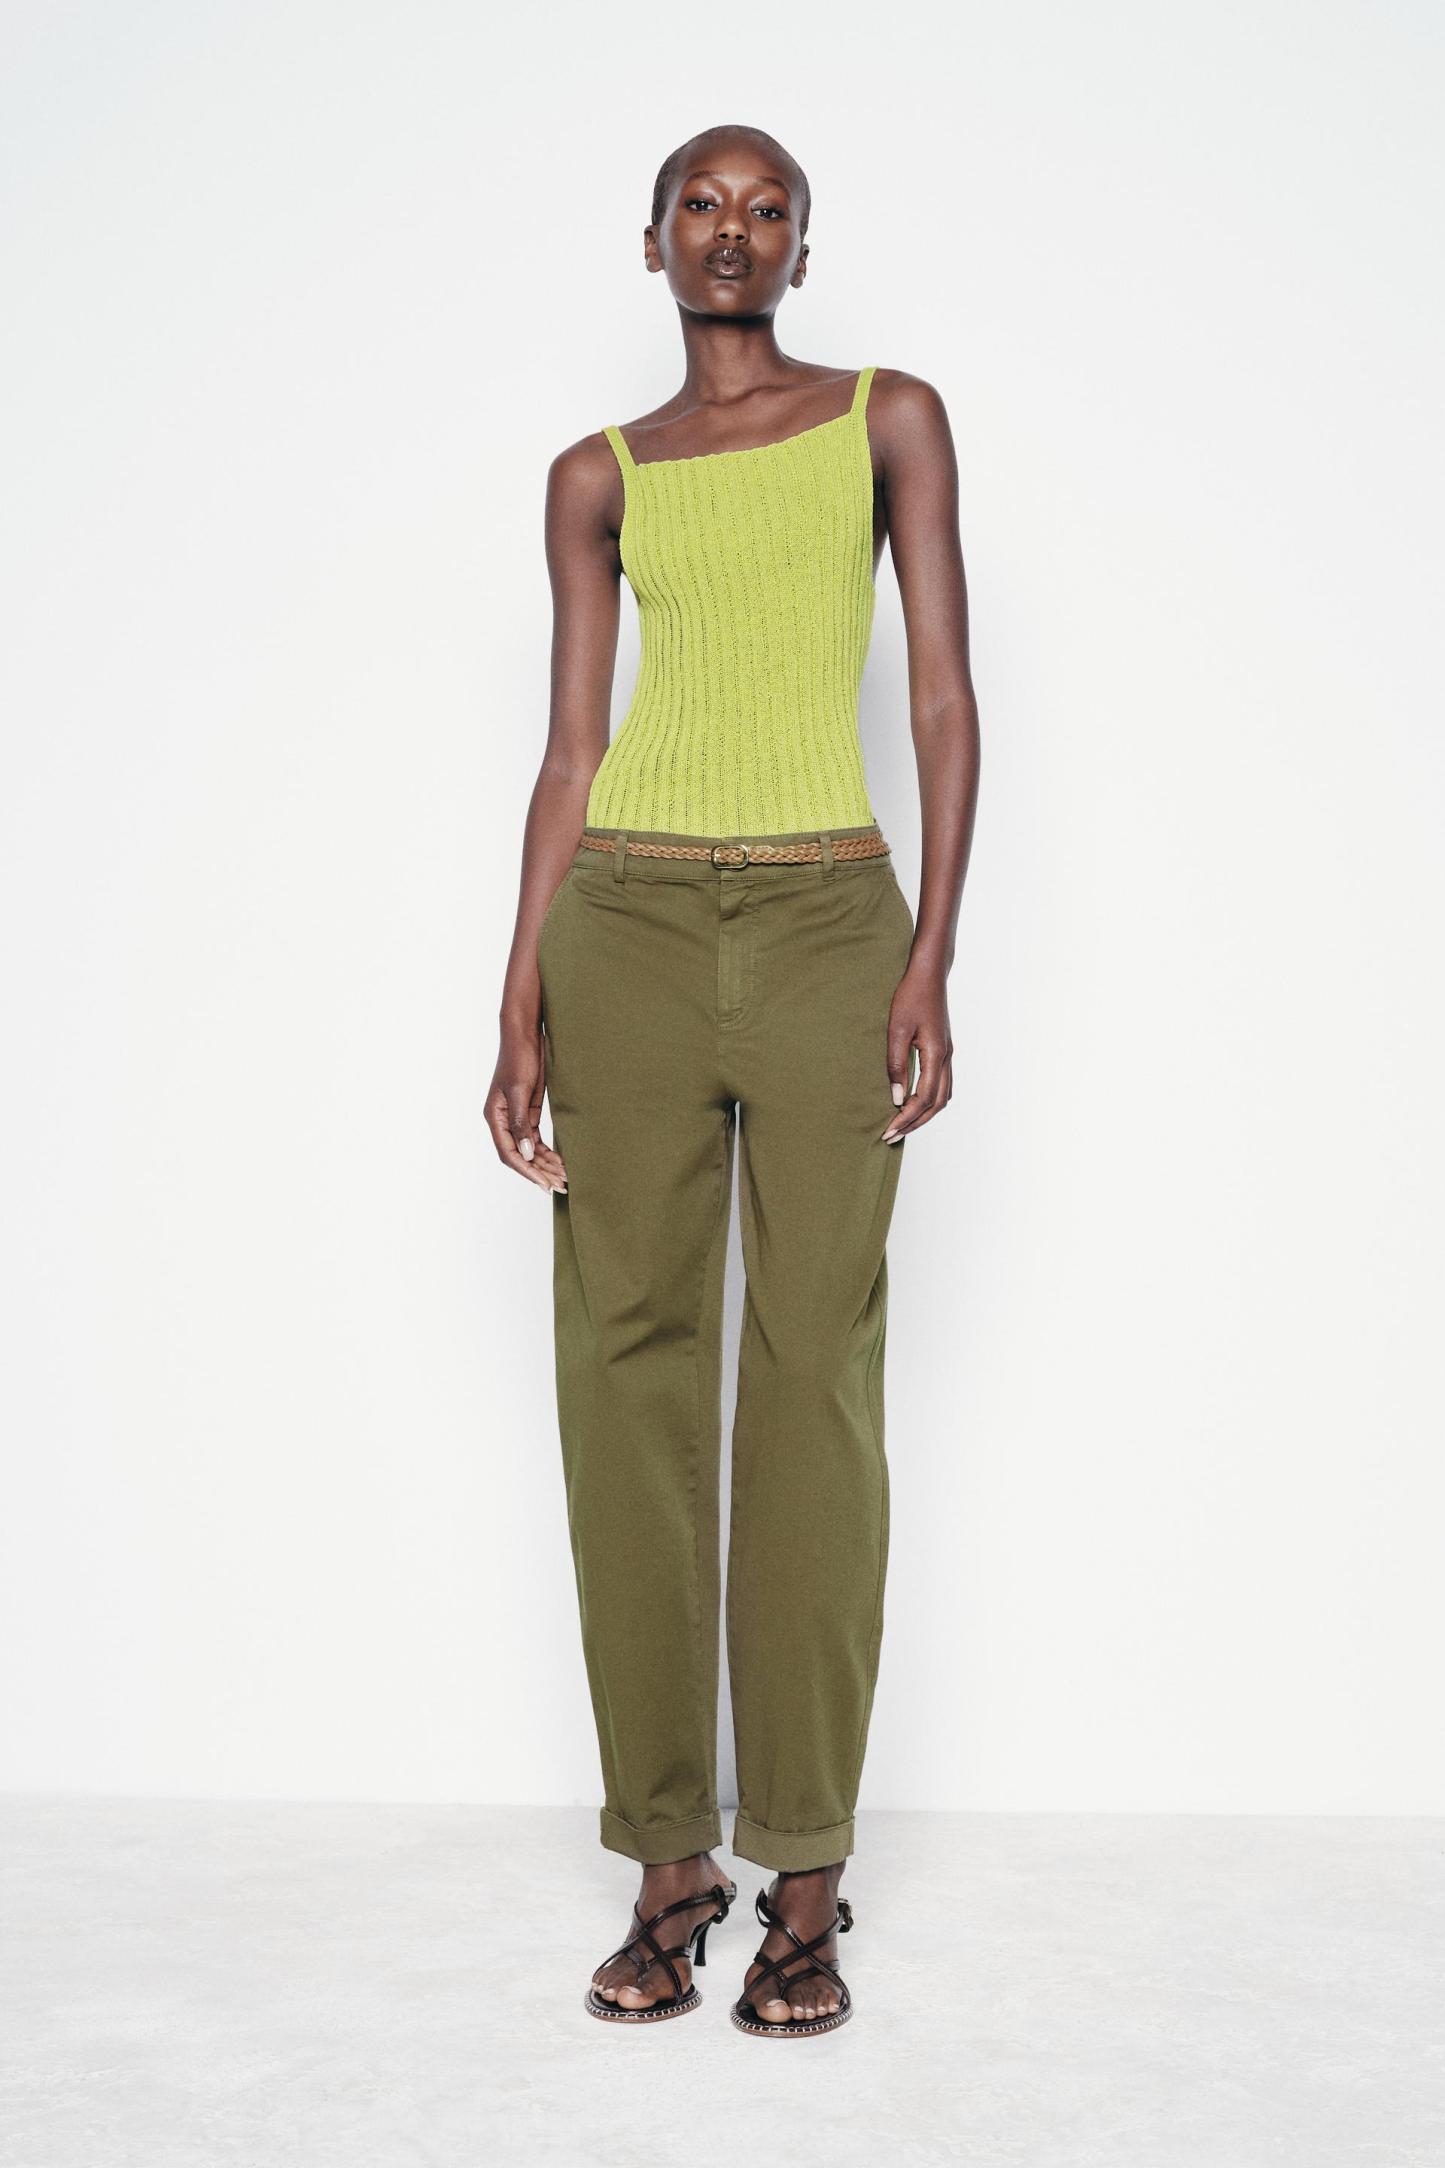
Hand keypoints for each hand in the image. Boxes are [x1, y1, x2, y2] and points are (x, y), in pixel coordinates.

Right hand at [486, 1018, 568, 1192]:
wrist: (525, 1035)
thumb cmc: (518, 1058)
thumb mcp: (520, 1090)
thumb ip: (520, 1122)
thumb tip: (525, 1153)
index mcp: (494, 1117)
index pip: (509, 1153)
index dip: (527, 1171)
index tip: (545, 1184)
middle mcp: (503, 1121)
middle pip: (520, 1155)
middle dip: (540, 1172)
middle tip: (561, 1186)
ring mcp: (516, 1118)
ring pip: (529, 1150)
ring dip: (545, 1164)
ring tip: (564, 1177)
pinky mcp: (528, 1112)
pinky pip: (536, 1139)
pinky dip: (547, 1151)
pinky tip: (560, 1161)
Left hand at [881, 961, 952, 1141]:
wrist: (929, 975)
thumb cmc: (910, 997)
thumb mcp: (896, 1030)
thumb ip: (896, 1065)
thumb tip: (895, 1098)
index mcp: (936, 1054)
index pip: (923, 1098)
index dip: (906, 1117)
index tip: (888, 1130)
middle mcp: (946, 1058)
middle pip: (936, 1104)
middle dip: (914, 1122)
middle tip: (892, 1136)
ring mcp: (947, 1054)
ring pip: (942, 1096)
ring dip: (924, 1114)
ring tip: (902, 1124)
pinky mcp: (943, 1050)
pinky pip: (942, 1084)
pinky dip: (929, 1101)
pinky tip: (913, 1103)